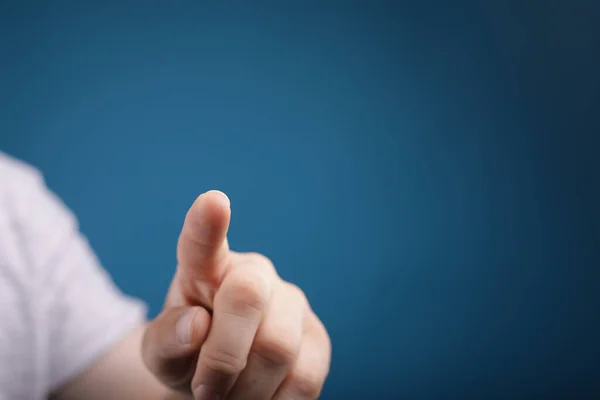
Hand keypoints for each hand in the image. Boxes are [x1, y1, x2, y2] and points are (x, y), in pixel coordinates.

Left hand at [141, 191, 330, 398]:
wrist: (223, 383)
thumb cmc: (188, 356)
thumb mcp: (162, 354)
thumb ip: (166, 340)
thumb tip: (196, 324)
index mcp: (207, 269)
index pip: (203, 243)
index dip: (207, 224)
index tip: (212, 202)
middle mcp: (254, 275)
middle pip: (247, 298)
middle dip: (222, 358)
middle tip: (203, 393)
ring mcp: (291, 304)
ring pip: (278, 347)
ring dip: (245, 391)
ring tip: (228, 399)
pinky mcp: (317, 340)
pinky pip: (304, 378)